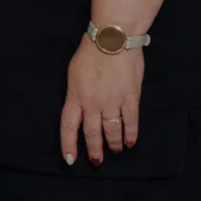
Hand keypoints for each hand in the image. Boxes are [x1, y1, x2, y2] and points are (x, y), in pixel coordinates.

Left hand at [61, 35, 142, 166]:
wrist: (112, 40)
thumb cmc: (91, 52)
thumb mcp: (74, 74)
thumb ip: (77, 93)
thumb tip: (81, 106)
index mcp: (75, 96)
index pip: (68, 126)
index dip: (68, 144)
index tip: (70, 159)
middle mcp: (92, 103)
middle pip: (91, 133)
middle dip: (94, 150)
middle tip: (97, 161)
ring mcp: (112, 101)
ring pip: (112, 130)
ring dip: (114, 144)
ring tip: (116, 151)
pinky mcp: (130, 98)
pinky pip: (131, 121)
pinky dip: (131, 134)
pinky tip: (131, 142)